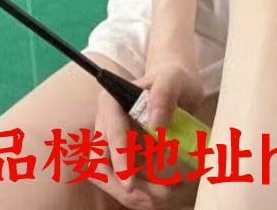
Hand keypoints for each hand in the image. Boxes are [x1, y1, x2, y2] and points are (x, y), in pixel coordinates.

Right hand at [96, 51, 208, 208]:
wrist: (176, 88)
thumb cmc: (173, 80)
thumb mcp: (173, 79)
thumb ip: (164, 93)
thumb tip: (155, 122)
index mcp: (112, 102)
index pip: (110, 132)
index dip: (119, 158)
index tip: (129, 182)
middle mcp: (106, 125)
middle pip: (100, 163)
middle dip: (121, 185)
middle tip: (150, 198)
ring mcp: (112, 145)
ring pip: (109, 178)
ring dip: (131, 194)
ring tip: (161, 198)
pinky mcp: (124, 159)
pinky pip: (124, 182)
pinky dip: (140, 194)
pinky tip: (160, 196)